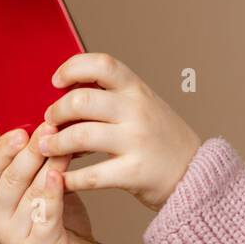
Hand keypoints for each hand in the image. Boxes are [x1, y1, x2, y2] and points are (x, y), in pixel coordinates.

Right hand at [0, 120, 102, 243]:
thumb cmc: (63, 230)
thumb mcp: (47, 196)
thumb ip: (43, 171)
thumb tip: (51, 131)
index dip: (4, 147)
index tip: (21, 128)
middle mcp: (2, 221)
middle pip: (9, 179)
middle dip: (28, 151)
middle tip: (47, 129)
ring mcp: (19, 237)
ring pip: (29, 193)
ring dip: (46, 165)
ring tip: (61, 144)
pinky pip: (45, 215)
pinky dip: (52, 193)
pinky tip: (59, 175)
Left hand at [37, 53, 202, 211]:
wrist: (196, 174)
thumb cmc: (164, 140)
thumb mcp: (146, 105)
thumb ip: (114, 96)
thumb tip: (69, 90)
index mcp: (138, 91)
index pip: (101, 65)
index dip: (72, 68)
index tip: (57, 81)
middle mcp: (137, 112)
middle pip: (81, 101)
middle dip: (56, 111)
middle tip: (49, 121)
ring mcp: (136, 142)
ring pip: (80, 136)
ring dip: (55, 143)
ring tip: (47, 147)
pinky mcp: (134, 173)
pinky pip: (91, 175)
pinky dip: (69, 178)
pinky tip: (62, 178)